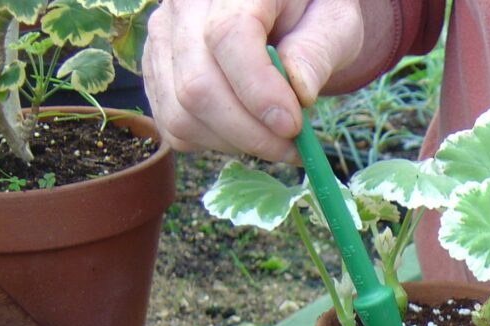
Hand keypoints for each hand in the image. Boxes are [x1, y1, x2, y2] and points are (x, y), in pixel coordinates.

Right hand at [142, 0, 365, 160]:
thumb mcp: (333, 22)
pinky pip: (174, 125)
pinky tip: (247, 132)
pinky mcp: (156, 70)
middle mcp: (183, 5)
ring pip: (181, 113)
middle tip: (293, 146)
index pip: (228, 37)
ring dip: (235, 143)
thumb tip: (299, 93)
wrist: (285, 9)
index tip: (292, 125)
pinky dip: (214, 143)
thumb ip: (317, 51)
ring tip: (274, 139)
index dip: (259, 91)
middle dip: (250, 132)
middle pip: (197, 85)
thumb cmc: (313, 13)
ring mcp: (162, 39)